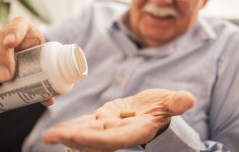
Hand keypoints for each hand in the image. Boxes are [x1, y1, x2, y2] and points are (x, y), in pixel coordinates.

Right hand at [0, 17, 53, 108]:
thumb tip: (49, 101)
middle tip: (4, 78)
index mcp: (24, 28)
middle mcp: (6, 32)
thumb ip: (46, 78)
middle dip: (0, 59)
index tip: (11, 44)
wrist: (28, 53)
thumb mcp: (43, 60)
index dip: (13, 32)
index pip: (18, 25)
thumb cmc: (37, 55)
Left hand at [43, 89, 194, 151]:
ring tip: (49, 136)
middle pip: (95, 139)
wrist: (152, 108)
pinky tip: (57, 130)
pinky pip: (86, 125)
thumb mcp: (170, 102)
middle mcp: (120, 132)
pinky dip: (73, 126)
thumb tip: (189, 100)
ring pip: (87, 133)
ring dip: (69, 135)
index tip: (79, 138)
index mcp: (136, 130)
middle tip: (52, 138)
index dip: (98, 139)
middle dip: (75, 139)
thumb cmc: (163, 106)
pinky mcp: (103, 120)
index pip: (116, 138)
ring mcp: (110, 128)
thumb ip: (176, 103)